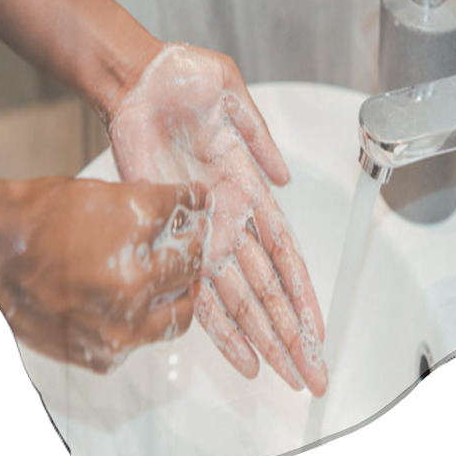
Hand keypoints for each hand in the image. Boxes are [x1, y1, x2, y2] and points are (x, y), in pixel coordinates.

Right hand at [0, 177, 208, 372]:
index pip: (190, 228)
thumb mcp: (103, 194)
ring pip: (177, 315)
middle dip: (191, 256)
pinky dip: (144, 320)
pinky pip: (144, 340)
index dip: (195, 214)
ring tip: (163, 278)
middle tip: (183, 246)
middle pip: (191, 274)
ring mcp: (118, 330)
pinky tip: (130, 300)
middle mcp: (132, 292)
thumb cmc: (38, 220)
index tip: (196, 209)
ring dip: (176, 293)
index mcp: (134, 244)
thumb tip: (193, 202)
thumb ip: (155, 203)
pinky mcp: (104, 355)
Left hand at [108, 42, 327, 396]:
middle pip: (267, 290)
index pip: (286, 256)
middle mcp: (229, 221)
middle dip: (290, 334)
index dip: (303, 296)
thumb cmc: (183, 80)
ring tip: (285, 375)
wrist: (136, 79)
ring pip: (238, 299)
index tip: (318, 332)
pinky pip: (191, 289)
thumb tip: (286, 180)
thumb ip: (261, 141)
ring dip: (261, 339)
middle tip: (312, 375)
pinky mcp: (168, 233)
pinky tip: (235, 355)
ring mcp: (199, 232)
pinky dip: (214, 326)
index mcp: (250, 192)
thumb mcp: (235, 99)